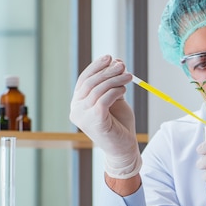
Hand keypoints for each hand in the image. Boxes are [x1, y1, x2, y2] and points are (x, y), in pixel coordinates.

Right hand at [69, 55, 140, 178]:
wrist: (124, 148)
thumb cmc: (119, 125)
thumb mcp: (114, 101)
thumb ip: (111, 85)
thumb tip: (115, 62)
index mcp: (78, 103)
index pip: (84, 80)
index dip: (96, 67)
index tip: (110, 57)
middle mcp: (76, 109)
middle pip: (90, 82)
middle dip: (107, 71)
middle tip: (122, 65)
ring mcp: (83, 116)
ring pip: (98, 89)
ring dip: (115, 79)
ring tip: (129, 76)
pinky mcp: (94, 120)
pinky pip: (104, 99)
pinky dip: (115, 90)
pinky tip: (124, 89)